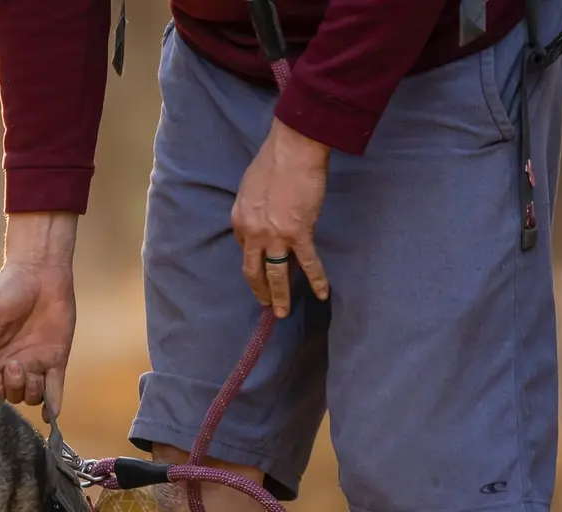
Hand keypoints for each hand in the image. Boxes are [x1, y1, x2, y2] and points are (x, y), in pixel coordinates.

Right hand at [0, 212, 78, 412]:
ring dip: (30, 391)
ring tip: (29, 369)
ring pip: (32, 397)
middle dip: (11, 388)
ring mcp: (35, 364)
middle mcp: (12, 365)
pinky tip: (52, 416)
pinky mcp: (56, 360)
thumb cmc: (5, 289)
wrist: (40, 272)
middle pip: (11, 396)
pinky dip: (53, 406)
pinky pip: (55, 391)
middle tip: (14, 364)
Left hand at [231, 120, 331, 317]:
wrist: (292, 150)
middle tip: (265, 305)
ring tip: (282, 312)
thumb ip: (253, 208)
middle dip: (259, 290)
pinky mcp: (298, 234)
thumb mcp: (251, 187)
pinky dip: (316, 280)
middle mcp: (252, 233)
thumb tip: (263, 219)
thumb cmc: (273, 160)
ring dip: (279, 296)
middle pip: (253, 270)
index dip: (255, 258)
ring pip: (275, 274)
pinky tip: (322, 294)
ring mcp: (274, 236)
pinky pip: (307, 263)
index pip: (245, 248)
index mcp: (239, 220)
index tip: (263, 264)